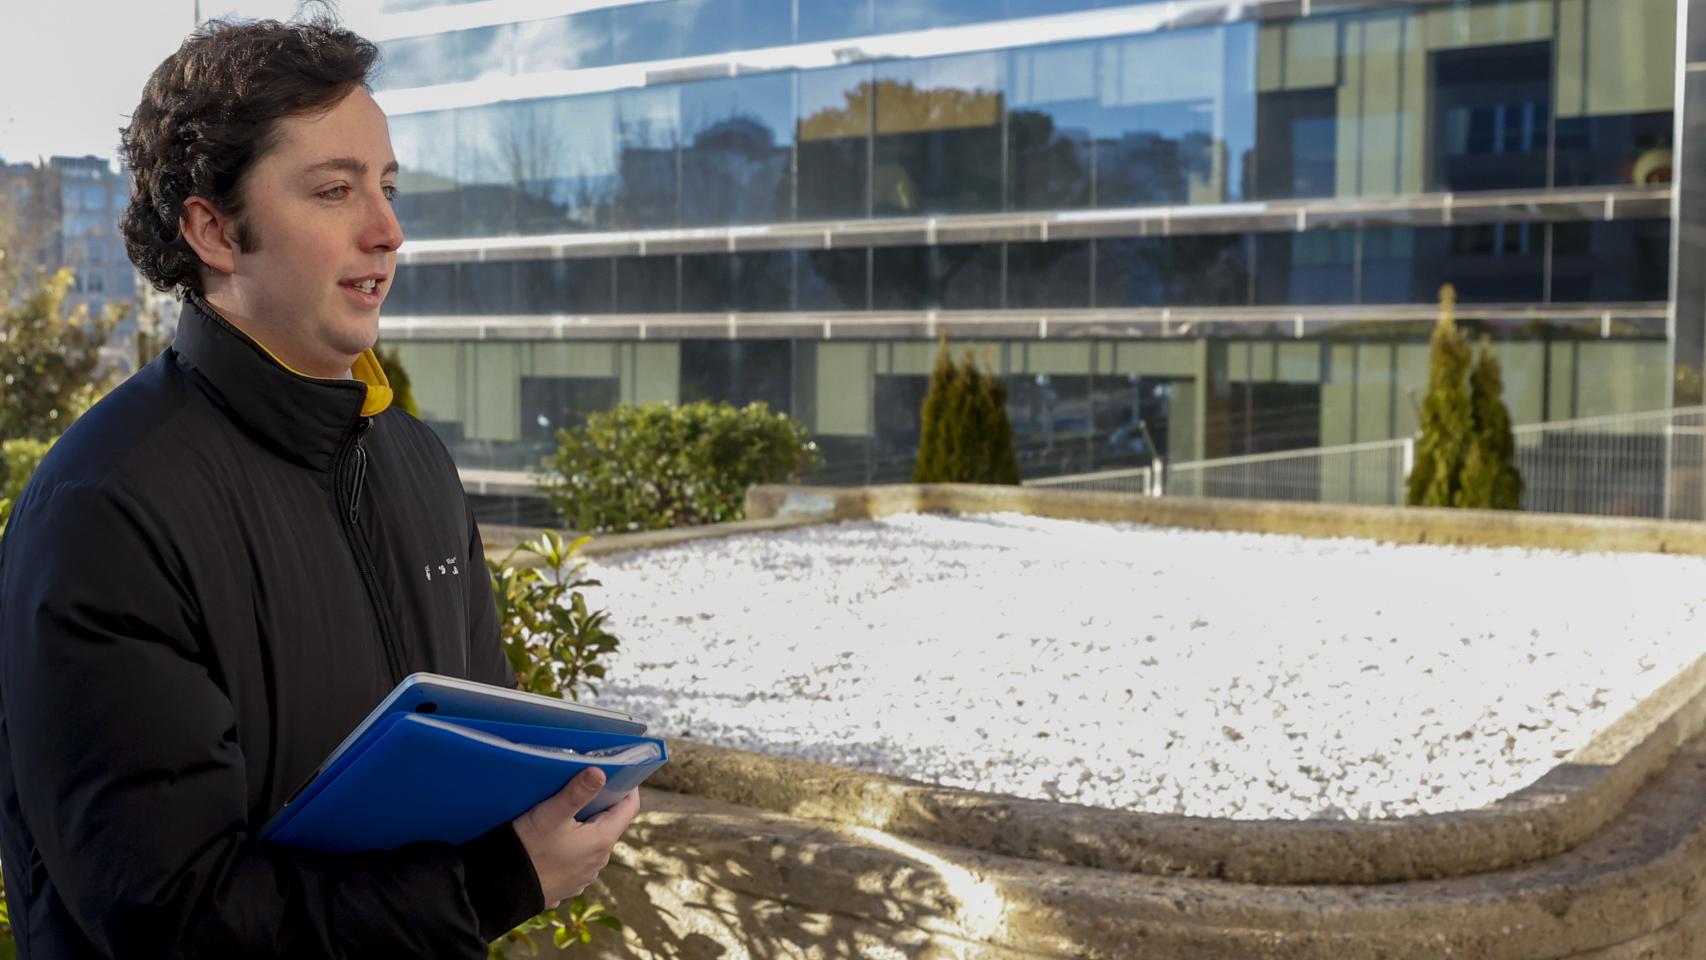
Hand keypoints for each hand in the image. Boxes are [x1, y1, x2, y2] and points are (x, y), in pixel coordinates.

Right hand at [512, 769, 640, 907]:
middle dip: (602, 804)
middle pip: (611, 824)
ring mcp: (585, 875)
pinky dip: (573, 845)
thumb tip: (600, 772)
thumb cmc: (528, 849)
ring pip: (594, 842)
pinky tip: (554, 839)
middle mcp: (600, 860)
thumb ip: (576, 792)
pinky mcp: (570, 884)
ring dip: (587, 827)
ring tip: (567, 811)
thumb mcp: (550, 815)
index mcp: (602, 840)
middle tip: (585, 785)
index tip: (617, 772)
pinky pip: (578, 858)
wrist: (501, 890)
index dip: (627, 787)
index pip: (630, 808)